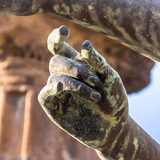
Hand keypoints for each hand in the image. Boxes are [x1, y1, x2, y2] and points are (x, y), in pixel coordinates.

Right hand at [38, 26, 128, 149]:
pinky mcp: (53, 107)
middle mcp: (65, 76)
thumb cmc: (114, 102)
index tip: (64, 30)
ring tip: (96, 96)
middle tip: (95, 80)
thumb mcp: (110, 79)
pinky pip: (45, 93)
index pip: (59, 47)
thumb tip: (85, 44)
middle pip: (56, 61)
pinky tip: (60, 88)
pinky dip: (52, 88)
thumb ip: (98, 63)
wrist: (115, 128)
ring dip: (76, 84)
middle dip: (74, 67)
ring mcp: (57, 92)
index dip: (57, 37)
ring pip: (55, 77)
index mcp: (77, 65)